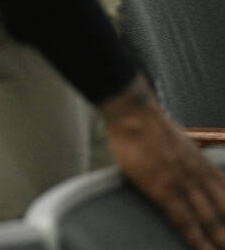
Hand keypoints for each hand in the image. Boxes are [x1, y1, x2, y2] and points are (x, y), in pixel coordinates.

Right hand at [101, 76, 224, 249]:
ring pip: (211, 219)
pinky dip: (196, 238)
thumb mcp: (182, 143)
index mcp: (204, 165)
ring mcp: (183, 183)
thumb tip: (193, 171)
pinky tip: (202, 249)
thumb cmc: (151, 126)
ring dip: (220, 238)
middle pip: (224, 210)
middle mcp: (200, 175)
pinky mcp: (163, 189)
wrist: (134, 113)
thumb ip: (191, 161)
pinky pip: (184, 219)